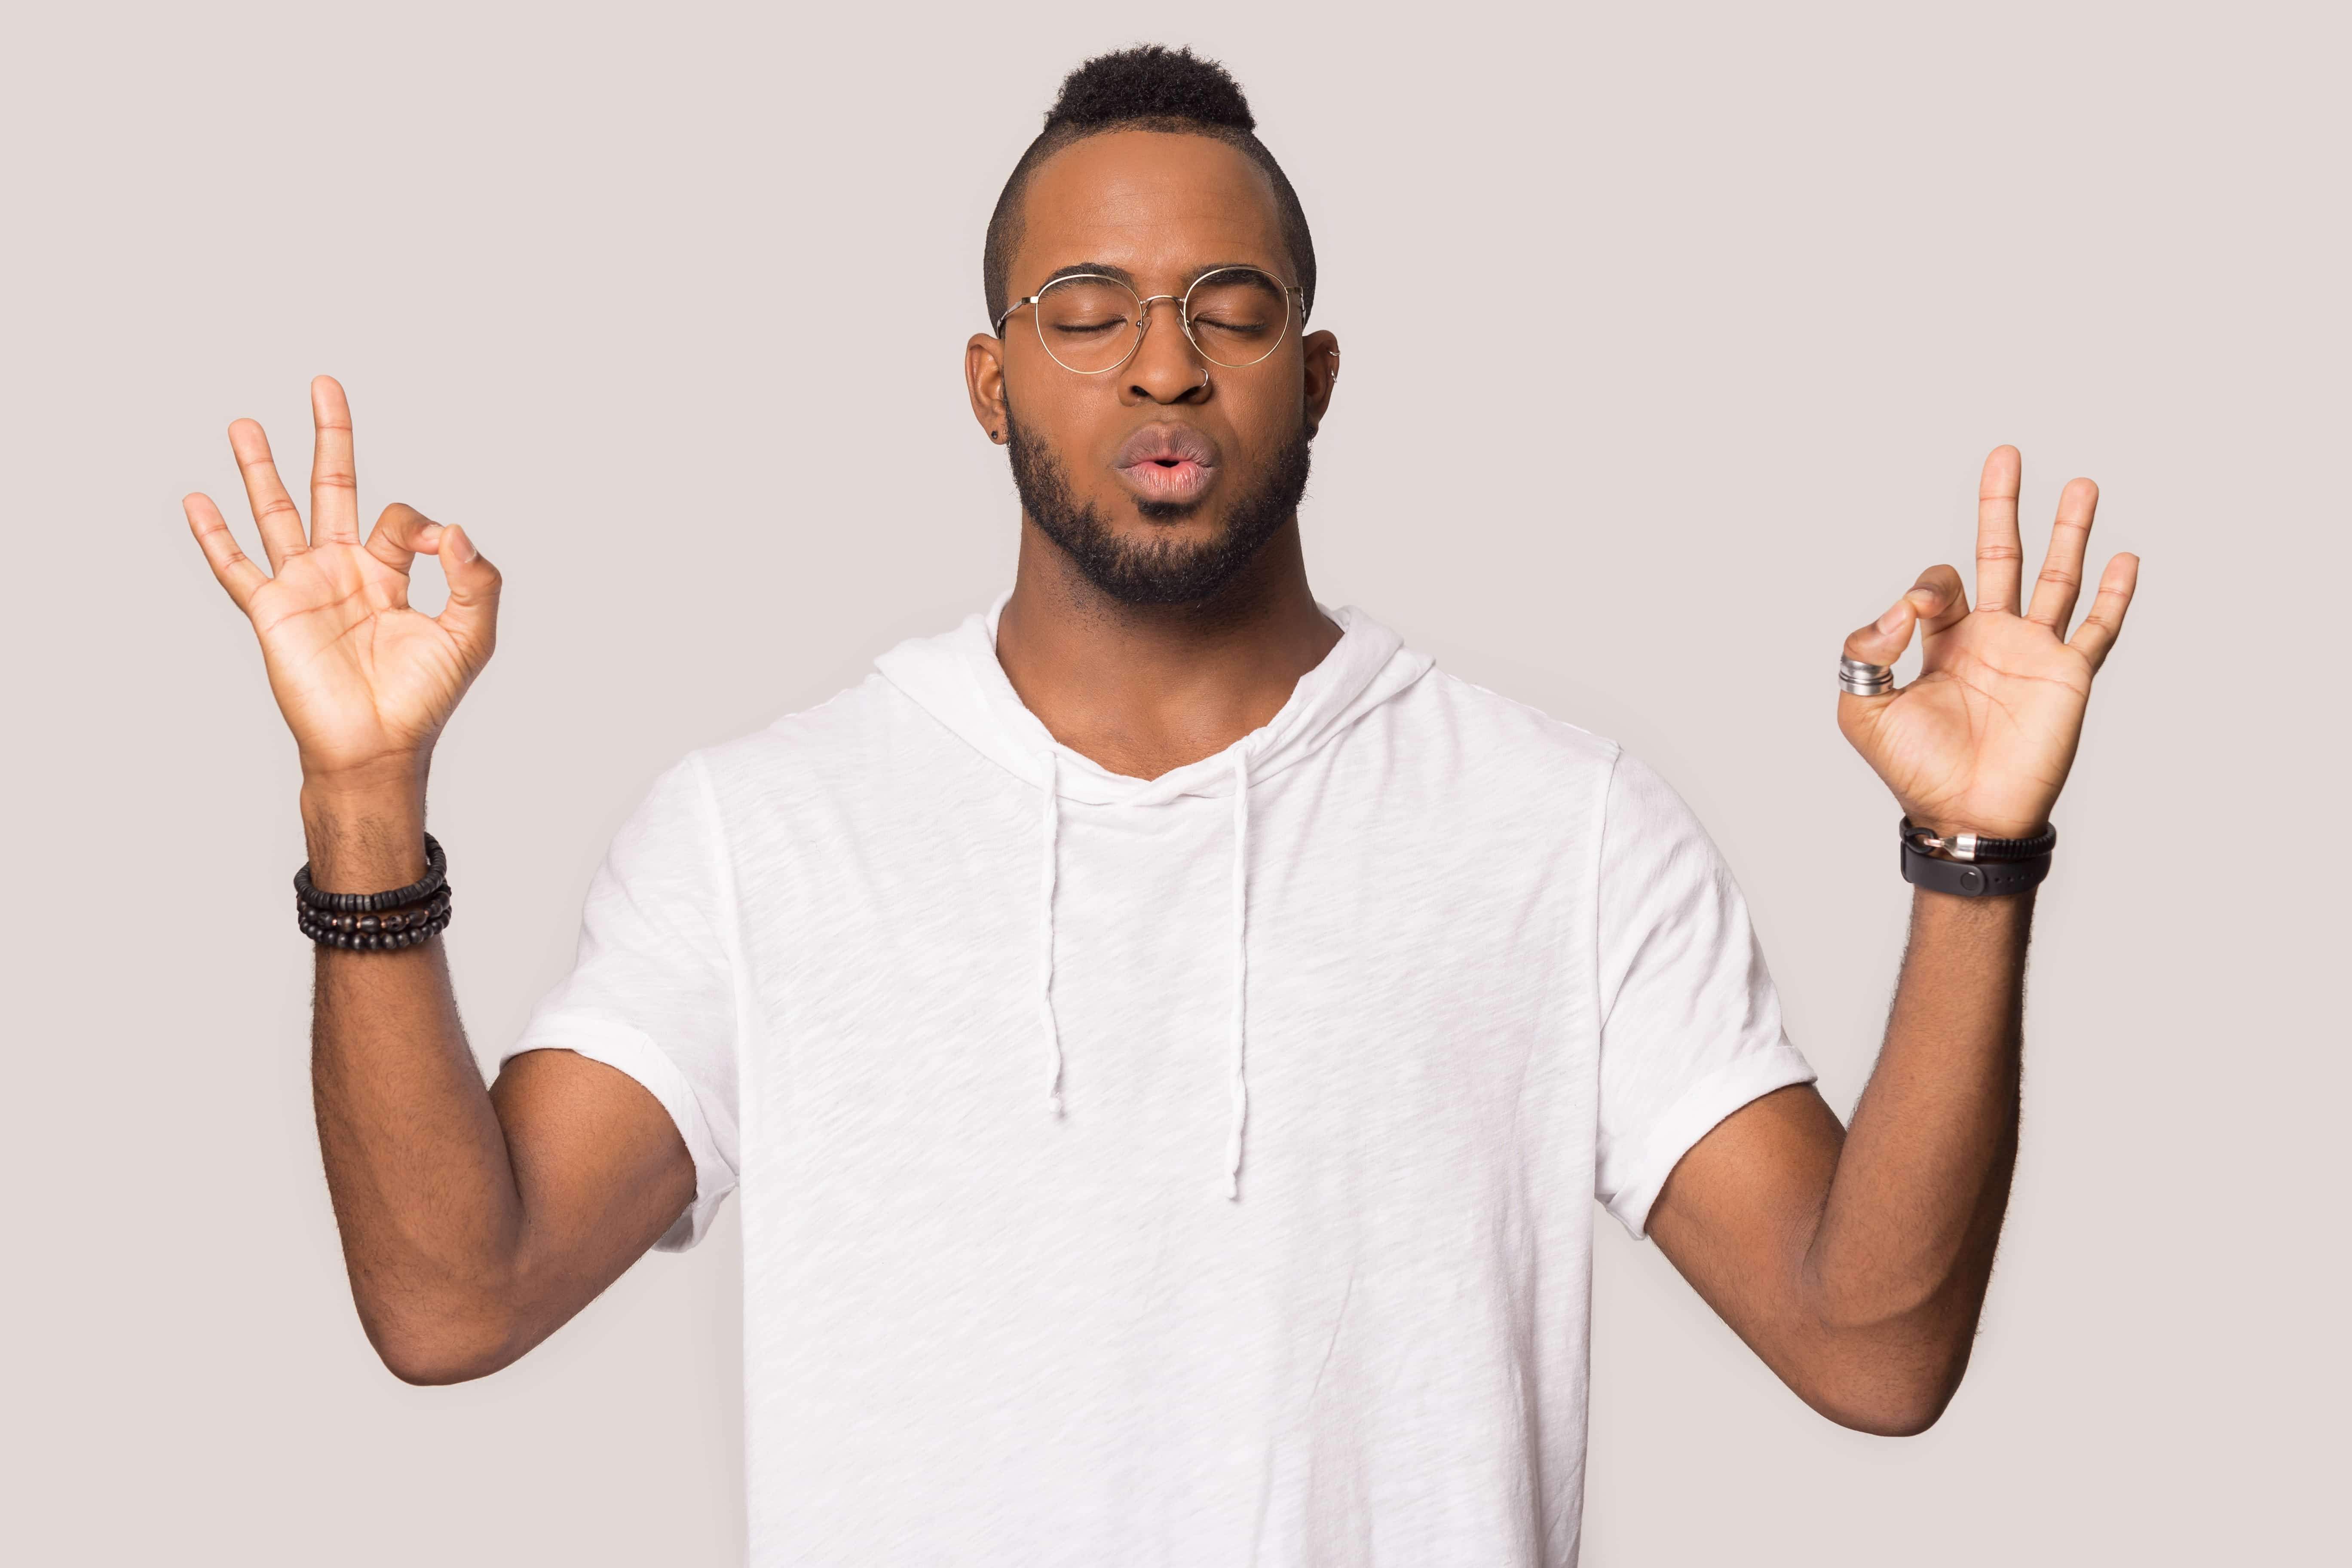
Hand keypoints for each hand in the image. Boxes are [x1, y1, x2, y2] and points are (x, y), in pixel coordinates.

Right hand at [185, 377, 500, 792]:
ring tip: (245, 422)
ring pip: (277, 513)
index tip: (444, 546)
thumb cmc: (424, 698)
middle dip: (330, 437)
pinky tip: (197, 499)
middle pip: (333, 488)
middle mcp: (344, 571)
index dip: (427, 526)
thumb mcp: (471, 635)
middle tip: (324, 385)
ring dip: (260, 468)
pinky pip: (235, 567)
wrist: (377, 746)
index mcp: (391, 573)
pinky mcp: (272, 611)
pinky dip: (214, 535)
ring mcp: (303, 587)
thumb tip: (458, 530)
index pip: (405, 521)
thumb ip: (477, 580)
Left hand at [1838, 446, 2138, 839]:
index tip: (1915, 611)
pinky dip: (2116, 595)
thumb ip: (1867, 652)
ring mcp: (2034, 653)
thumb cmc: (1913, 768)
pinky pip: (2098, 628)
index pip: (1939, 583)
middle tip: (2005, 454)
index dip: (1925, 585)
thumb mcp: (1863, 709)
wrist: (1964, 812)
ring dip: (2069, 531)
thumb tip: (1899, 607)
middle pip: (2000, 555)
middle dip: (2001, 505)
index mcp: (1943, 641)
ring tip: (2081, 484)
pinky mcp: (2069, 675)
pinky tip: (2127, 559)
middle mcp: (1991, 637)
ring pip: (2057, 577)